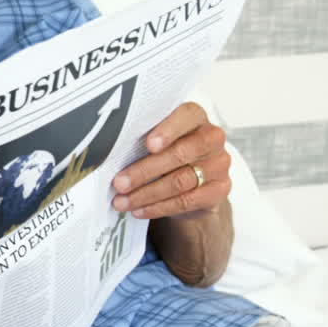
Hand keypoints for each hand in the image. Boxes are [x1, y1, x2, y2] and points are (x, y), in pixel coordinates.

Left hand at [112, 102, 230, 219]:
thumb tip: (107, 151)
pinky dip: (158, 207)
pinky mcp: (220, 189)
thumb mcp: (155, 140)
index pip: (186, 116)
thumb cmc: (165, 153)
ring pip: (180, 181)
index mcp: (195, 117)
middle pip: (179, 154)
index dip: (168, 130)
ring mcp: (219, 164)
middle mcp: (212, 137)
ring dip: (146, 193)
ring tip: (121, 201)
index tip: (148, 144)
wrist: (193, 183)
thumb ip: (141, 138)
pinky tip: (139, 210)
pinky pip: (186, 201)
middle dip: (144, 171)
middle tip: (119, 183)